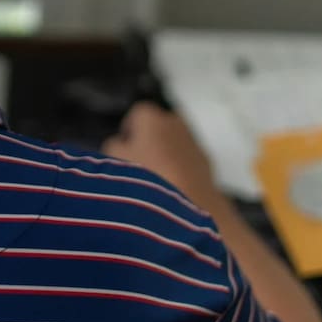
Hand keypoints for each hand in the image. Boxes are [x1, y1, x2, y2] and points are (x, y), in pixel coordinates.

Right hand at [102, 102, 220, 209]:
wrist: (184, 208)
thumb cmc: (144, 178)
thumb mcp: (114, 161)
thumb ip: (115, 146)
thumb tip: (122, 145)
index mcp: (152, 119)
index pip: (138, 114)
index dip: (129, 130)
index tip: (124, 148)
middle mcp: (176, 124)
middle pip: (160, 125)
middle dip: (150, 139)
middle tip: (139, 162)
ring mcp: (194, 144)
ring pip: (176, 143)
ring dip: (167, 154)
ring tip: (156, 180)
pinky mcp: (207, 165)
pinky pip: (189, 160)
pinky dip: (182, 169)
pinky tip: (173, 189)